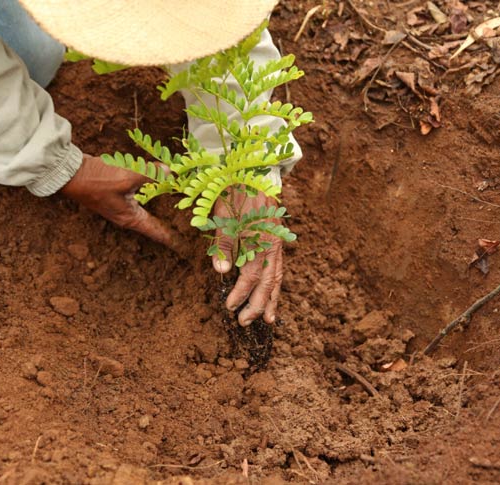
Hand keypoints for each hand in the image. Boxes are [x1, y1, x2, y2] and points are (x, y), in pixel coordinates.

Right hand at [61, 154, 182, 252]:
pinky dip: (150, 194)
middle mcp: (126, 215)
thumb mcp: (128, 176)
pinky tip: (157, 187)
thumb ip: (150, 174)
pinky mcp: (115, 194)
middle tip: (187, 226)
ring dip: (160, 209)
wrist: (70, 173)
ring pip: (146, 209)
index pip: (156, 232)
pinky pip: (138, 197)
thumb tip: (170, 172)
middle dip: (169, 225)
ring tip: (176, 210)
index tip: (184, 246)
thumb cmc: (98, 180)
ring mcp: (120, 205)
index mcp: (130, 218)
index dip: (171, 238)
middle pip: (152, 223)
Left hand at [212, 189, 282, 325]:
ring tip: (268, 320)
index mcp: (259, 240)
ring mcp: (277, 244)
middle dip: (257, 305)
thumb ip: (223, 244)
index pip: (250, 275)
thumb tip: (221, 272)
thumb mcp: (224, 215)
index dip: (240, 293)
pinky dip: (276, 286)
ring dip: (271, 300)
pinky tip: (272, 296)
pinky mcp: (277, 242)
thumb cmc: (236, 193)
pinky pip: (279, 269)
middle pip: (267, 282)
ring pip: (277, 278)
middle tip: (244, 322)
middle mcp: (272, 246)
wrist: (256, 173)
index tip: (229, 307)